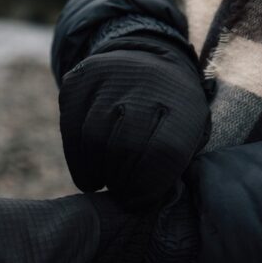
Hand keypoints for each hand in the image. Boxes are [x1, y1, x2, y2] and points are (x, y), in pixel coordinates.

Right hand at [59, 34, 209, 204]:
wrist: (145, 62)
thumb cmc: (170, 114)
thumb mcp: (190, 133)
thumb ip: (173, 165)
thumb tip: (146, 200)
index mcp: (183, 103)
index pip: (163, 152)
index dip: (147, 185)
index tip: (137, 200)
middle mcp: (146, 85)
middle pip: (126, 146)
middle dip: (121, 180)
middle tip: (120, 192)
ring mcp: (109, 79)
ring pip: (94, 139)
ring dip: (97, 171)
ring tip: (105, 181)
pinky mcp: (78, 82)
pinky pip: (71, 130)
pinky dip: (78, 160)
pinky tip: (89, 171)